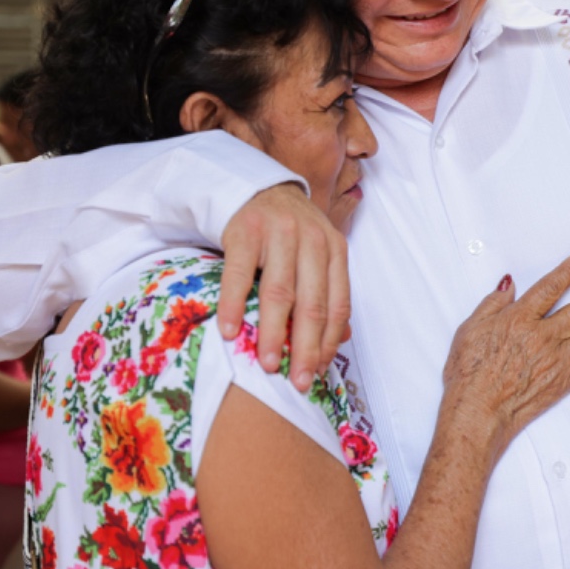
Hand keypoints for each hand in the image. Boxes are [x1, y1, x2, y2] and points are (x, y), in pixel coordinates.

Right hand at [218, 183, 349, 390]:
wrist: (256, 187)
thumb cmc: (288, 232)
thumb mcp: (318, 255)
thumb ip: (328, 292)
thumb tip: (341, 339)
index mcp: (334, 250)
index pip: (338, 304)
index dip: (328, 341)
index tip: (317, 371)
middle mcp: (312, 240)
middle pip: (312, 304)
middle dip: (305, 348)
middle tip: (297, 381)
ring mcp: (279, 234)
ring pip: (279, 293)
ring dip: (272, 334)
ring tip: (267, 364)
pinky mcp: (245, 231)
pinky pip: (238, 275)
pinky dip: (232, 306)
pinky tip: (228, 331)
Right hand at [441, 253, 569, 462]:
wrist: (477, 411)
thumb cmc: (468, 373)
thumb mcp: (470, 329)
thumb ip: (492, 304)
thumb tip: (509, 284)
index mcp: (520, 319)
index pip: (550, 288)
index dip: (569, 272)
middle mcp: (543, 336)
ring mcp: (556, 360)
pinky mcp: (562, 383)